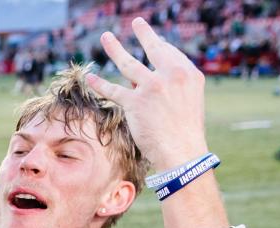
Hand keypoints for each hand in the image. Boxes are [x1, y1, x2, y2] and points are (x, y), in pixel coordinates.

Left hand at [87, 18, 207, 170]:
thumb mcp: (188, 101)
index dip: (159, 47)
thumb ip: (171, 86)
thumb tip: (143, 80)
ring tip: (106, 37)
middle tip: (137, 22)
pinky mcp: (135, 102)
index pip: (170, 53)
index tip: (152, 41)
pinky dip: (99, 83)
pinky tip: (91, 77)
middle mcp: (171, 76)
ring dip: (114, 48)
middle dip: (144, 33)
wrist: (182, 152)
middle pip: (154, 48)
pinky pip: (112, 89)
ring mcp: (151, 87)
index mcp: (188, 74)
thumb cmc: (185, 132)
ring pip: (127, 63)